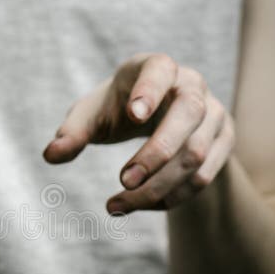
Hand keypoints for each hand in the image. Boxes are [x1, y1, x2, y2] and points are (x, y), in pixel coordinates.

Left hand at [43, 53, 234, 211]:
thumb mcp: (92, 115)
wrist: (160, 116)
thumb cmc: (119, 109)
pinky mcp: (223, 142)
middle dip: (155, 154)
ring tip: (116, 206)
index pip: (160, 70)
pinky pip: (204, 176)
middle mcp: (193, 85)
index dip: (149, 91)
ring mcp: (214, 113)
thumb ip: (72, 133)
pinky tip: (141, 205)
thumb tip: (51, 155)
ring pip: (197, 154)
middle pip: (188, 116)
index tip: (133, 115)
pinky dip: (171, 197)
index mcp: (158, 67)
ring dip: (158, 187)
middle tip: (122, 182)